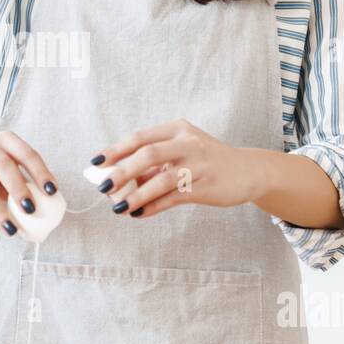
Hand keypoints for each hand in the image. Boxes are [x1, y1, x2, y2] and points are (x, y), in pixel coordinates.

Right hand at [0, 131, 59, 242]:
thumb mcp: (3, 165)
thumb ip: (21, 181)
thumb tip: (45, 211)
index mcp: (5, 141)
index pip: (26, 153)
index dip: (41, 172)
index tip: (52, 191)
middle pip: (3, 165)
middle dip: (18, 188)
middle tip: (31, 210)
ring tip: (12, 231)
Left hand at [90, 118, 259, 217]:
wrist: (248, 171)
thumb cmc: (206, 160)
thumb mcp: (181, 151)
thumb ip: (153, 163)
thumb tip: (117, 180)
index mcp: (177, 129)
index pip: (139, 137)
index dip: (115, 150)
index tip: (95, 163)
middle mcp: (188, 142)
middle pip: (147, 155)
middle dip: (121, 172)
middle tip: (103, 187)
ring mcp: (198, 164)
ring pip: (160, 180)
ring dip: (136, 196)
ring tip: (118, 208)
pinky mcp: (206, 186)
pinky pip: (173, 198)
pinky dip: (152, 207)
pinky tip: (138, 214)